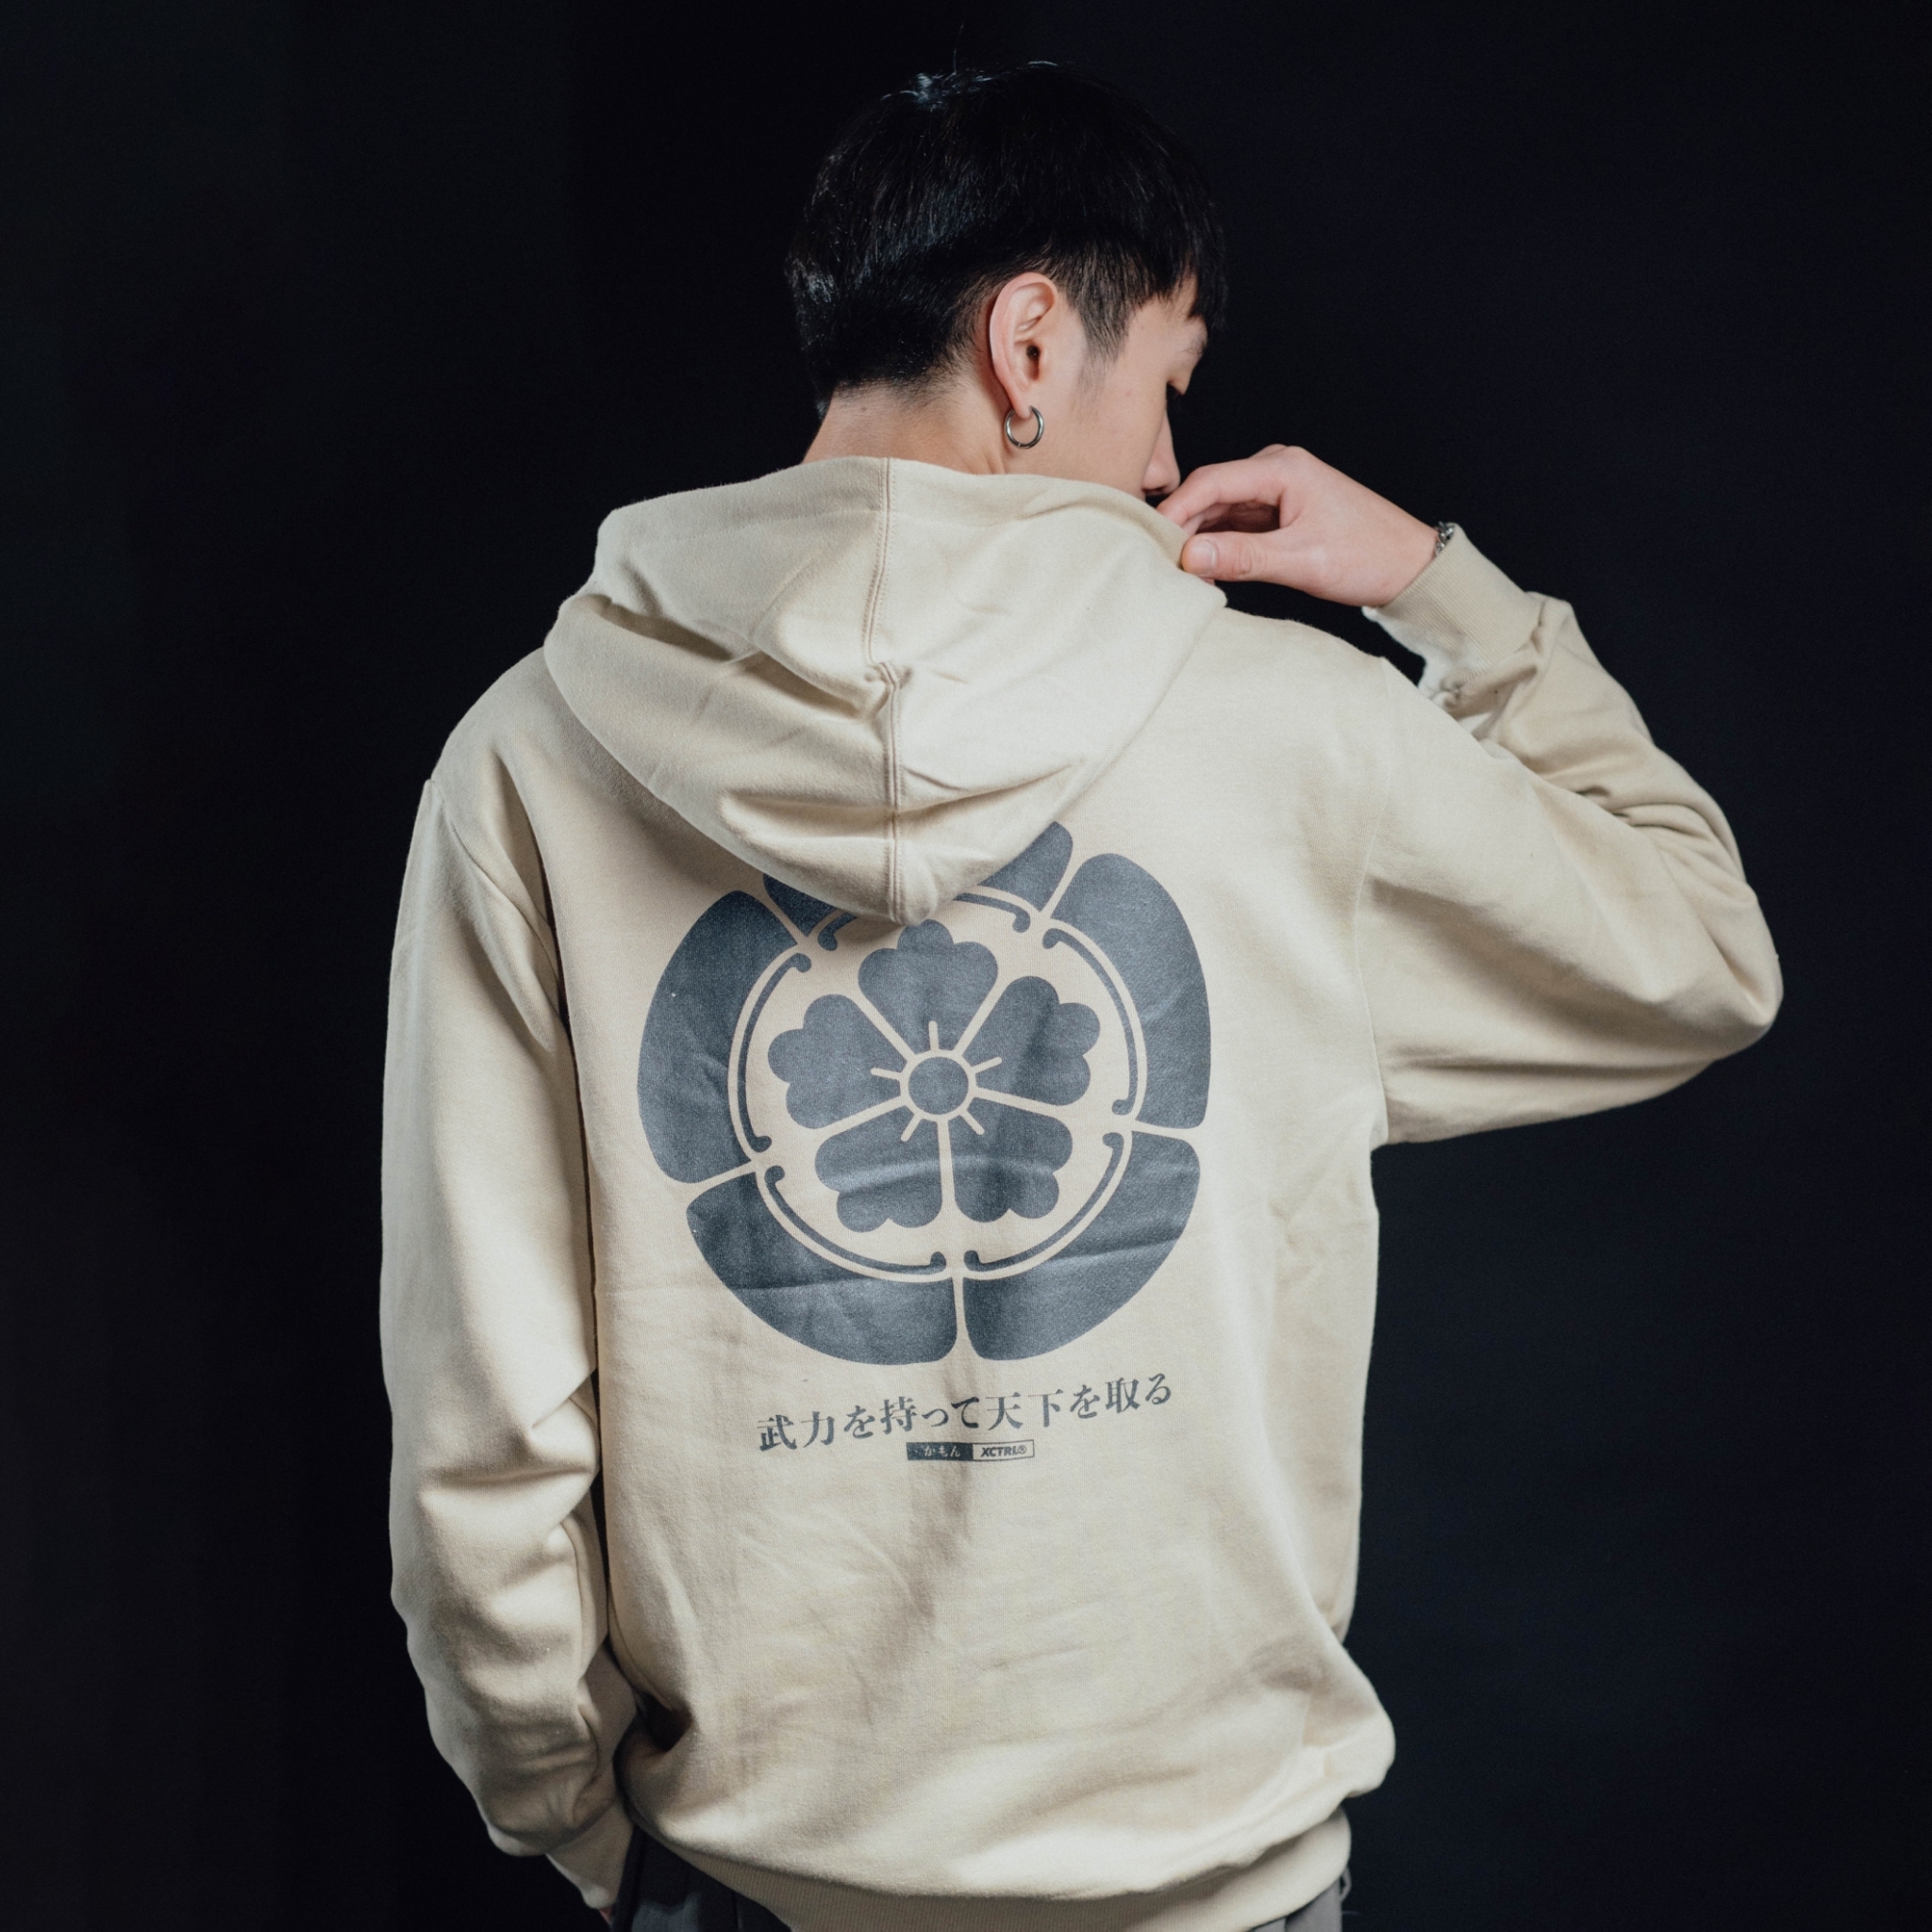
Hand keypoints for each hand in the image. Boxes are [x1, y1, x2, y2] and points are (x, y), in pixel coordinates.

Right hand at [1157, 444, 1437, 605]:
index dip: (1175, 511)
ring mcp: (1278, 490)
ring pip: (1221, 510)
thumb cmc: (1367, 556)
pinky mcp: (1280, 511)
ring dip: (1201, 539)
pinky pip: (1237, 523)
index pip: (1210, 481)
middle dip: (1184, 528)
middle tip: (1160, 564)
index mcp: (1282, 468)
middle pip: (1210, 493)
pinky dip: (1220, 545)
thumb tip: (1190, 557)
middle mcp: (1277, 469)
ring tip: (1180, 573)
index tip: (1151, 542)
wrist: (1410, 565)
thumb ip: (1242, 557)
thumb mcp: (1300, 560)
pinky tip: (1208, 570)